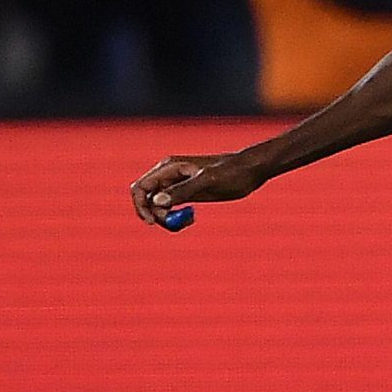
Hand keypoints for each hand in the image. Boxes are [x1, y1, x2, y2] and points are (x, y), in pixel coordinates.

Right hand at [129, 151, 266, 227]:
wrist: (251, 170)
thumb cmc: (232, 172)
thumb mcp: (207, 182)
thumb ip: (182, 191)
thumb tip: (156, 202)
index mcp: (168, 167)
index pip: (140, 188)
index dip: (140, 206)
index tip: (154, 222)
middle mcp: (168, 175)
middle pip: (146, 198)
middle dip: (154, 214)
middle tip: (175, 224)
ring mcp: (177, 184)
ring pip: (157, 205)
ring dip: (165, 218)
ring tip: (188, 221)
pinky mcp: (187, 193)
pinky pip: (170, 208)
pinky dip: (175, 217)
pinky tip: (192, 219)